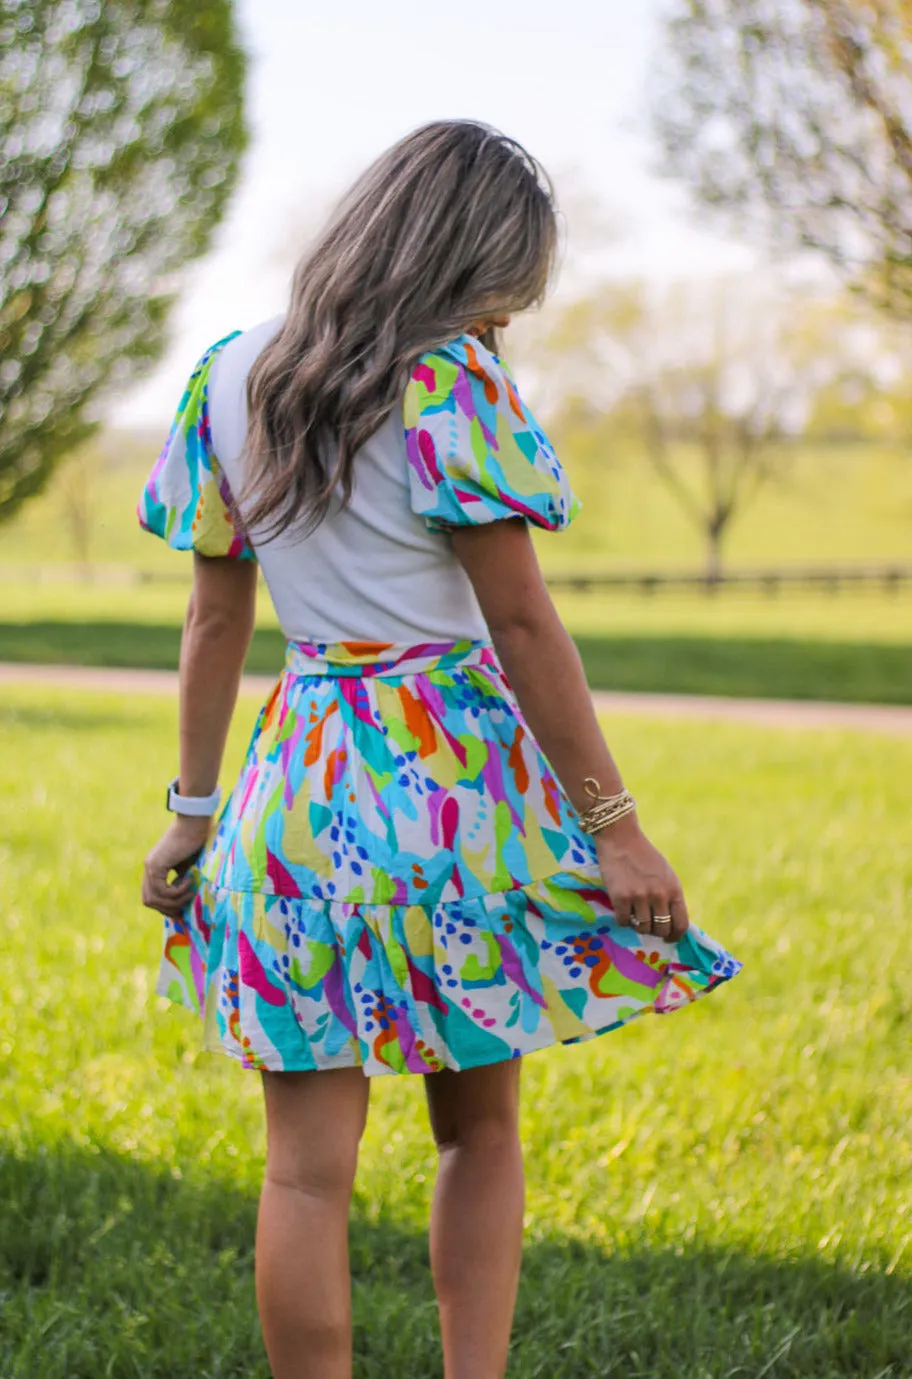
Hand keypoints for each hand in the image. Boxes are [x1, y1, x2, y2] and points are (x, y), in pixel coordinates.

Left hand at [141, 816, 210, 918]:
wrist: (194, 824)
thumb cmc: (197, 842)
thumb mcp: (188, 867)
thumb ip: (182, 882)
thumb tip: (186, 905)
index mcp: (155, 869)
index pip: (151, 897)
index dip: (164, 907)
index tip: (180, 913)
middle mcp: (149, 869)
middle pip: (148, 901)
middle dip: (167, 909)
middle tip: (185, 908)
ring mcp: (150, 867)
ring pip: (153, 899)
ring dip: (174, 902)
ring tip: (190, 893)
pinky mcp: (155, 865)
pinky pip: (163, 891)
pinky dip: (177, 892)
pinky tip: (189, 880)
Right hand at [595, 815, 689, 941]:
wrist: (620, 838)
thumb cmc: (644, 855)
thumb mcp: (665, 874)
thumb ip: (670, 896)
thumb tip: (671, 923)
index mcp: (674, 889)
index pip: (681, 924)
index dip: (675, 936)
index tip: (668, 939)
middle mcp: (659, 895)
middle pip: (661, 930)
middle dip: (654, 931)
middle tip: (647, 925)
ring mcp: (640, 897)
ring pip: (642, 928)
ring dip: (637, 925)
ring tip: (633, 914)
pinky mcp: (621, 898)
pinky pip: (623, 921)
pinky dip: (622, 919)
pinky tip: (621, 908)